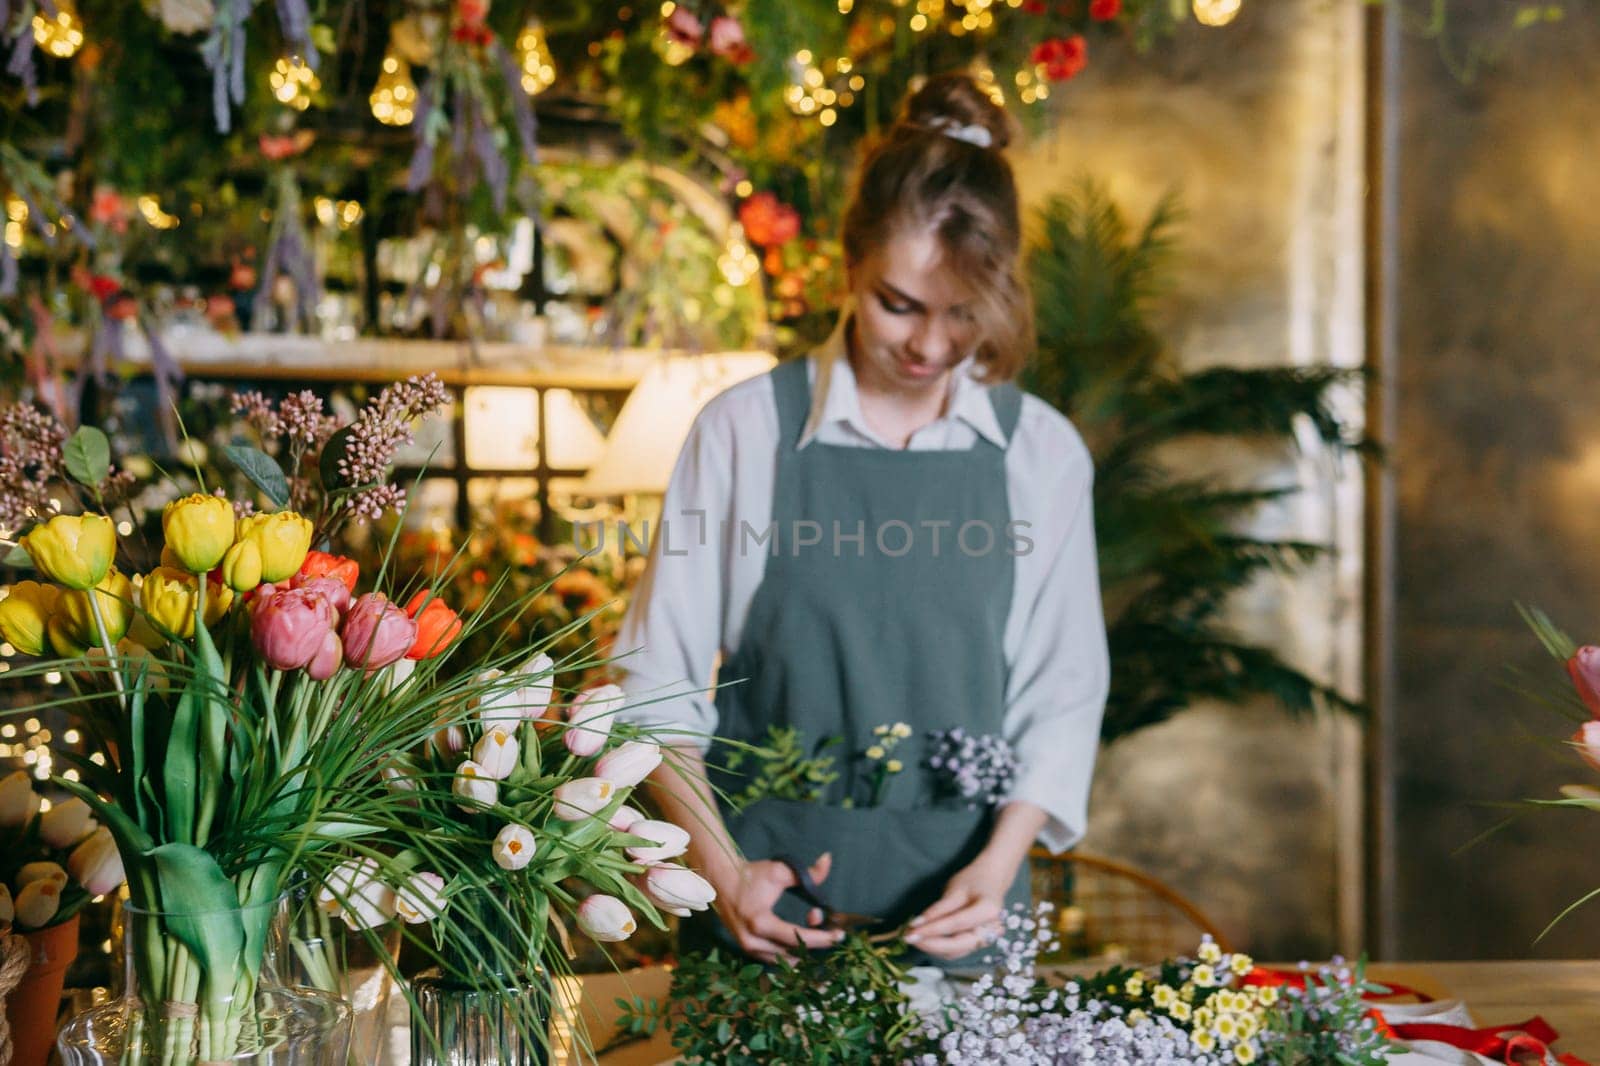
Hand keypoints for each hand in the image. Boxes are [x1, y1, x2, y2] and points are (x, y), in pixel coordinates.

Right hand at [712, 852, 844, 963]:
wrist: (720, 879)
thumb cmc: (750, 874)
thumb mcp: (779, 871)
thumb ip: (806, 872)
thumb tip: (828, 860)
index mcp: (760, 923)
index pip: (797, 937)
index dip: (821, 938)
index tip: (839, 934)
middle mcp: (752, 941)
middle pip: (793, 952)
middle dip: (815, 943)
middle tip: (831, 932)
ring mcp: (747, 947)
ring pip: (783, 960)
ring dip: (802, 951)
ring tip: (816, 935)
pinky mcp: (745, 947)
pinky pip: (772, 959)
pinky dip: (788, 954)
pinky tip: (801, 945)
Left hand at [904, 851, 1016, 959]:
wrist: (992, 880)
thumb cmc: (974, 880)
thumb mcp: (956, 889)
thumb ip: (939, 909)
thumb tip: (918, 924)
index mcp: (989, 912)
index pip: (956, 924)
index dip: (931, 929)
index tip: (911, 930)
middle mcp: (991, 932)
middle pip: (957, 945)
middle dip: (930, 944)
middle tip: (908, 938)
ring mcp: (986, 940)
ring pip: (955, 951)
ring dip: (932, 947)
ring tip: (913, 937)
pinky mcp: (977, 944)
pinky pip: (956, 950)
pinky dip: (939, 946)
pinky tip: (924, 938)